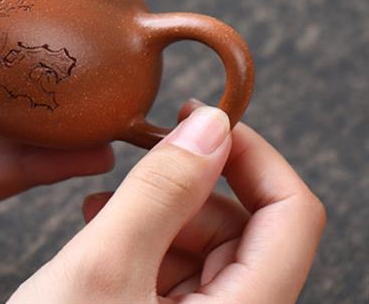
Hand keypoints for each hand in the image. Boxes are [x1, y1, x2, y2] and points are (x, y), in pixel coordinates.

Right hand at [10, 102, 325, 303]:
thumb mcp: (104, 265)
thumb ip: (162, 190)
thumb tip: (211, 124)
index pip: (292, 216)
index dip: (251, 156)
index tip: (197, 122)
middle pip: (248, 230)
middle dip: (190, 190)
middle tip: (136, 171)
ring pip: (211, 248)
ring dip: (162, 214)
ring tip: (106, 212)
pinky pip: (180, 272)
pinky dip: (147, 241)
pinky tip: (105, 234)